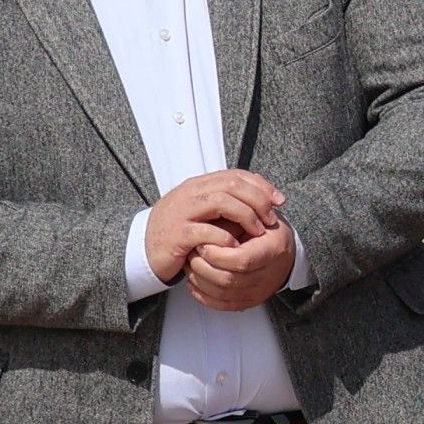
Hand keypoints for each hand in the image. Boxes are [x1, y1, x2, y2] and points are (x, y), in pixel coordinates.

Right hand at [147, 170, 281, 284]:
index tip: (280, 200)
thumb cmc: (180, 230)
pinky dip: (224, 237)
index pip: (236, 175)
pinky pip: (204, 231)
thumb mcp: (204, 210)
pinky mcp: (176, 234)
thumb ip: (227, 200)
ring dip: (246, 216)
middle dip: (258, 200)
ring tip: (258, 231)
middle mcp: (190, 194)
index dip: (262, 185)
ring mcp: (181, 212)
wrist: (144, 248)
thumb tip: (262, 195)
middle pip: (232, 185)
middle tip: (271, 218)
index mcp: (199, 185)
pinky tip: (235, 245)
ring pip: (220, 202)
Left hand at [182, 216, 297, 311]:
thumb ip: (231, 221)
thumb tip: (204, 229)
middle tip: (191, 253)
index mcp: (273, 250)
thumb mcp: (253, 215)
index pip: (241, 260)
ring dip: (199, 279)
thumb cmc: (265, 230)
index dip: (216, 254)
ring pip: (221, 294)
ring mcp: (259, 291)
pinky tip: (194, 282)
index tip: (202, 243)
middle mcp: (269, 275)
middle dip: (202, 266)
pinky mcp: (250, 301)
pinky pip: (222, 305)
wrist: (283, 250)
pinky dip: (203, 295)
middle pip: (228, 280)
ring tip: (190, 264)